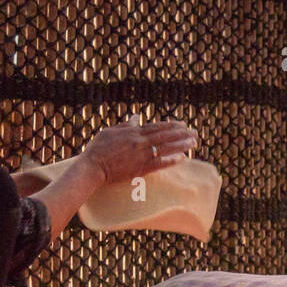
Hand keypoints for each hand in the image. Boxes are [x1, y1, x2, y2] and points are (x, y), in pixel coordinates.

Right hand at [79, 118, 197, 185]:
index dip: (170, 126)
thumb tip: (137, 118)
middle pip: (164, 136)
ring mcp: (141, 156)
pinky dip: (171, 161)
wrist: (92, 167)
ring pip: (165, 148)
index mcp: (133, 132)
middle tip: (195, 132)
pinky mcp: (140, 169)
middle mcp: (139, 142)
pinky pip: (159, 164)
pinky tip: (182, 158)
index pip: (156, 127)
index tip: (182, 124)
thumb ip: (126, 125)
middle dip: (181, 134)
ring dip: (181, 145)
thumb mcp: (110, 132)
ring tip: (194, 143)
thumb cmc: (97, 149)